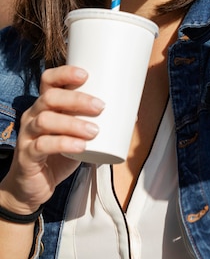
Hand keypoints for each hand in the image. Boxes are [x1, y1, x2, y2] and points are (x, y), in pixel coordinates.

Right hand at [0, 65, 103, 212]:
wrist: (35, 185)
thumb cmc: (60, 153)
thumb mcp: (77, 135)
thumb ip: (98, 124)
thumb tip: (133, 115)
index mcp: (45, 105)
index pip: (48, 80)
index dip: (64, 74)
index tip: (86, 75)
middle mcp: (33, 115)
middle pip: (50, 98)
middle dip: (77, 100)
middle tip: (101, 107)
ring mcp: (28, 134)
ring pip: (46, 120)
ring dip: (73, 124)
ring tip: (94, 131)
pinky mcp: (27, 155)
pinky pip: (42, 145)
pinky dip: (63, 144)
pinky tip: (80, 147)